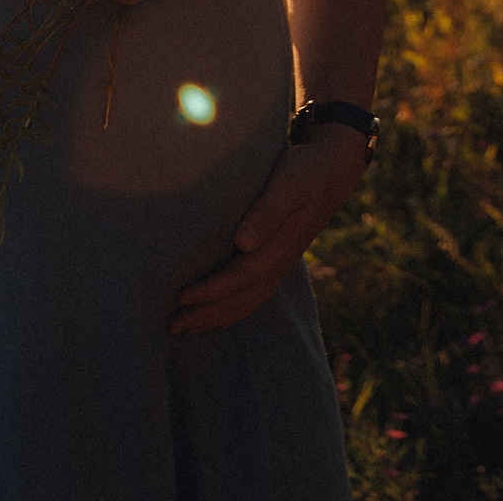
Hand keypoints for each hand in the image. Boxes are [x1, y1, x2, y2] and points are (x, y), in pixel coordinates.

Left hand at [168, 129, 366, 335]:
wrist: (330, 172)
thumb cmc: (304, 172)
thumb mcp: (288, 185)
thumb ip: (267, 213)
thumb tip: (243, 243)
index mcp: (279, 248)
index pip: (241, 277)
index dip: (212, 290)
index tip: (182, 296)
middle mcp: (279, 263)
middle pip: (241, 299)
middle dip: (206, 315)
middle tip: (171, 326)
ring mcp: (279, 265)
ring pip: (247, 302)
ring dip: (216, 318)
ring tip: (185, 329)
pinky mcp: (275, 261)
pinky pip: (253, 295)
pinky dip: (232, 310)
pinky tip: (216, 317)